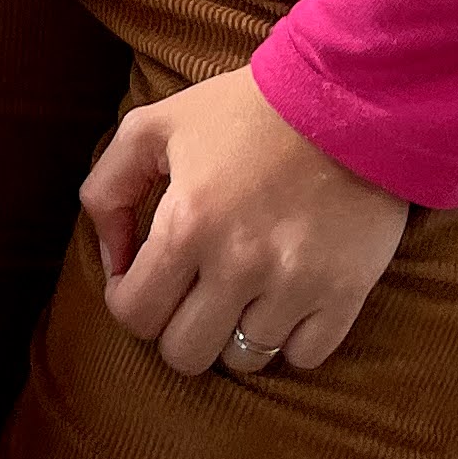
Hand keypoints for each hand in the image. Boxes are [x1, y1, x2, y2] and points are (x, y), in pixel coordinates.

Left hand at [84, 64, 407, 377]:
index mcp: (187, 222)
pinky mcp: (346, 294)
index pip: (135, 314)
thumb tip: (112, 259)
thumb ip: (108, 188)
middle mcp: (239, 263)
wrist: (349, 97)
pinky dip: (289, 339)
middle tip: (189, 294)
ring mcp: (296, 284)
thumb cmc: (243, 110)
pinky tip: (283, 299)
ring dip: (232, 333)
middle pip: (185, 354)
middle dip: (176, 328)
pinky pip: (304, 357)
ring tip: (239, 292)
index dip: (128, 303)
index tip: (142, 280)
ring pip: (243, 361)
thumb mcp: (153, 125)